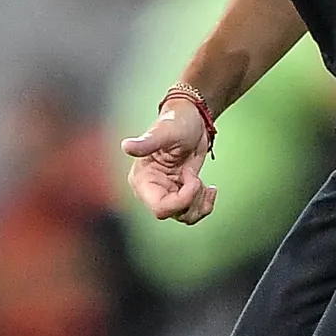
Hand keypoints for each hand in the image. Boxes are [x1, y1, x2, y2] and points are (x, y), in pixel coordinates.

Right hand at [122, 103, 217, 224]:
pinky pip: (193, 211)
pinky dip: (205, 204)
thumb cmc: (176, 121)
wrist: (193, 119)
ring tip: (201, 180)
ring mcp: (166, 193)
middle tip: (195, 176)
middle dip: (192, 199)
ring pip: (185, 216)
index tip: (192, 177)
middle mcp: (151, 190)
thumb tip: (126, 146)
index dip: (182, 200)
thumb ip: (147, 143)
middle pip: (174, 214)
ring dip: (200, 202)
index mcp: (142, 179)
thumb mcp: (164, 131)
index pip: (160, 208)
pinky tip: (210, 188)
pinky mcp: (180, 193)